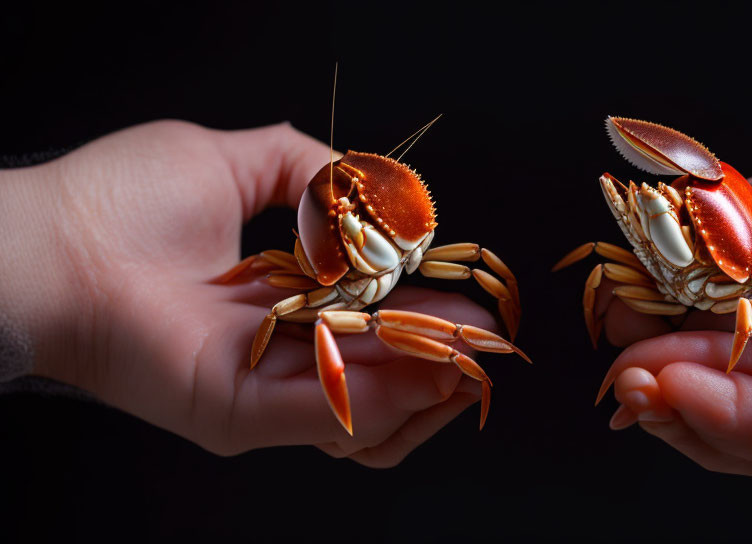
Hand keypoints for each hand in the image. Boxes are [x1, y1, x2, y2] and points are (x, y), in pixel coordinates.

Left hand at [0, 121, 491, 466]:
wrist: (53, 242)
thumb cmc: (123, 198)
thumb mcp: (236, 160)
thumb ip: (310, 171)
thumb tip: (379, 198)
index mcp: (279, 297)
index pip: (370, 318)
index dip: (424, 313)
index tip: (471, 297)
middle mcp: (279, 349)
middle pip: (379, 370)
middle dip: (440, 355)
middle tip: (487, 339)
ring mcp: (263, 387)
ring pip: (366, 403)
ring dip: (427, 382)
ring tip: (470, 355)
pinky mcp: (242, 414)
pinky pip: (328, 414)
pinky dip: (385, 396)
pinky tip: (431, 372)